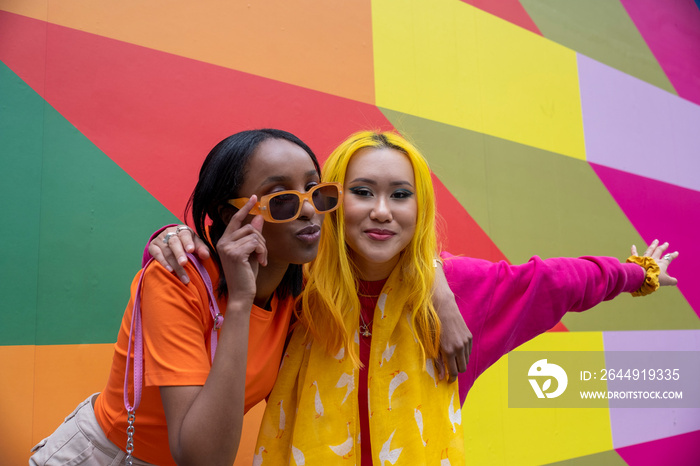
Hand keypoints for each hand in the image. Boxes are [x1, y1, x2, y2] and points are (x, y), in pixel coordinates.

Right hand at [149, 226, 210, 283]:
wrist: (170, 239)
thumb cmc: (187, 243)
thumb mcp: (196, 243)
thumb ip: (202, 249)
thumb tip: (205, 256)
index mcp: (183, 230)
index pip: (185, 235)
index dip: (187, 242)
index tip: (191, 250)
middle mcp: (170, 233)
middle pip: (174, 243)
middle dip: (179, 253)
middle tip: (184, 263)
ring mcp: (160, 239)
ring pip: (166, 251)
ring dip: (174, 263)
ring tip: (181, 275)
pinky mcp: (152, 246)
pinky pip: (156, 254)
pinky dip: (163, 262)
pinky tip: (170, 270)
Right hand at [216, 196, 267, 302]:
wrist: (241, 294)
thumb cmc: (246, 275)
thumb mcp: (251, 252)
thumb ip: (253, 236)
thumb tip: (259, 218)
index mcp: (224, 241)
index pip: (235, 220)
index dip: (245, 208)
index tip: (255, 197)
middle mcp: (223, 242)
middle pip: (249, 227)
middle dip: (261, 240)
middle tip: (263, 254)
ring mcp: (227, 247)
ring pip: (254, 235)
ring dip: (263, 247)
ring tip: (262, 259)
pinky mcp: (234, 253)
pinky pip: (255, 243)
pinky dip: (262, 251)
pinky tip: (261, 262)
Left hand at [432, 262, 472, 382]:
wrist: (442, 306)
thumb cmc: (431, 324)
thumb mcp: (431, 344)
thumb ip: (437, 360)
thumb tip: (441, 377)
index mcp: (449, 350)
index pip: (453, 372)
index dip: (451, 378)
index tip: (448, 381)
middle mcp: (460, 347)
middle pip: (462, 368)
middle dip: (456, 371)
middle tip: (448, 369)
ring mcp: (466, 341)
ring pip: (466, 360)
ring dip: (459, 362)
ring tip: (450, 357)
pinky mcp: (469, 336)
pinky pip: (468, 351)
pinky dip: (463, 353)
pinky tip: (455, 348)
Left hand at [631, 239, 678, 285]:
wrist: (642, 277)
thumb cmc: (654, 279)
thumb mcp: (666, 281)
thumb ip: (671, 281)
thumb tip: (675, 281)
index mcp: (662, 264)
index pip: (668, 258)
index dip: (672, 255)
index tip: (676, 252)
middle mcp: (654, 259)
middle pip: (659, 251)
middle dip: (663, 247)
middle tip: (666, 243)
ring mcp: (645, 259)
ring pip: (650, 250)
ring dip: (653, 245)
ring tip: (656, 240)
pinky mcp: (636, 260)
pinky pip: (634, 254)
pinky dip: (634, 250)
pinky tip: (633, 246)